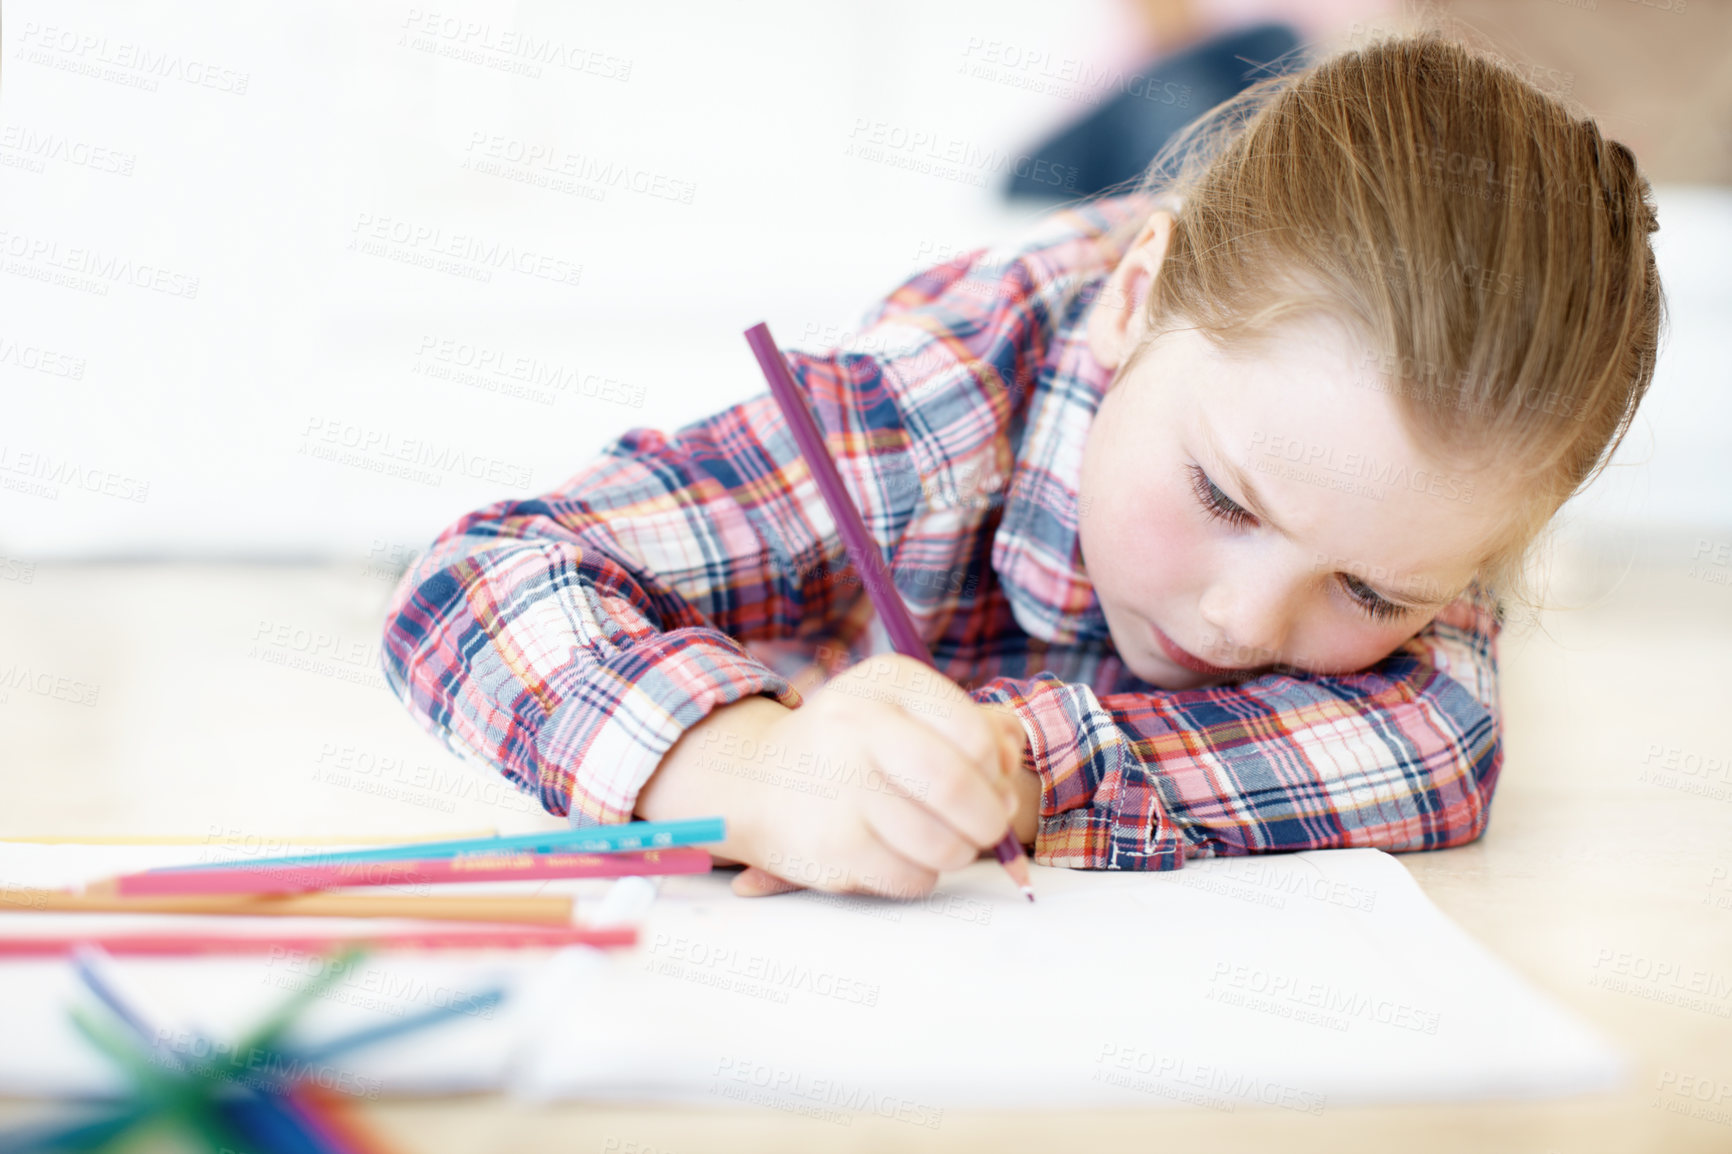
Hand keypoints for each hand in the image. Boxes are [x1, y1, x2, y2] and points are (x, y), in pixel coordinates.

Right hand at [722, 654, 1025, 899]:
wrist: (758, 782)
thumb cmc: (855, 746)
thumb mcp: (908, 712)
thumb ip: (976, 728)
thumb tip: (1009, 767)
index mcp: (888, 680)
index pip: (976, 736)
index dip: (997, 771)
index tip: (990, 782)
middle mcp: (857, 724)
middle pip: (958, 788)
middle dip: (989, 821)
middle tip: (986, 828)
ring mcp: (840, 787)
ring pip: (943, 844)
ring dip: (959, 853)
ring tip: (942, 841)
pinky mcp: (832, 846)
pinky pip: (913, 879)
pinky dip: (922, 875)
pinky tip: (900, 854)